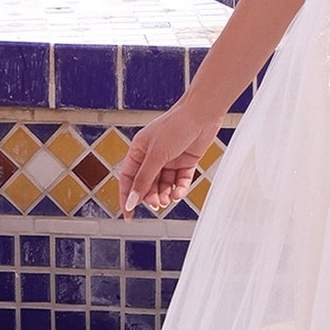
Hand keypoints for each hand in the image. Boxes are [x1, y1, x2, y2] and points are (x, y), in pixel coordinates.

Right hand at [118, 99, 219, 215]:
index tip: (128, 215)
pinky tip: (179, 193)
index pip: (128, 179)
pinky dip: (179, 188)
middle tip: (157, 204)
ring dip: (165, 194)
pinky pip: (180, 180)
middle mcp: (153, 155)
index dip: (127, 197)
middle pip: (147, 184)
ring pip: (164, 184)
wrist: (202, 114)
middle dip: (151, 196)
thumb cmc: (176, 127)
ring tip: (169, 199)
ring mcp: (170, 159)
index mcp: (138, 150)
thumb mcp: (156, 156)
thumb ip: (144, 180)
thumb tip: (131, 201)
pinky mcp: (186, 161)